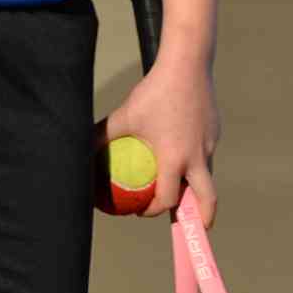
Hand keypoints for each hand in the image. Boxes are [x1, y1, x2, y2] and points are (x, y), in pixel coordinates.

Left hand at [103, 58, 219, 224]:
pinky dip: (196, 161)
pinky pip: (206, 153)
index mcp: (175, 158)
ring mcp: (210, 143)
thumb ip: (101, 137)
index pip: (168, 198)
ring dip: (196, 188)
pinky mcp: (215, 130)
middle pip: (207, 199)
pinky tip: (179, 147)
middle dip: (202, 220)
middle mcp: (197, 155)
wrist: (188, 63)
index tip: (141, 211)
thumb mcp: (123, 116)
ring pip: (207, 175)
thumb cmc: (154, 91)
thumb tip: (78, 154)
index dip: (154, 210)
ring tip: (181, 190)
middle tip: (193, 229)